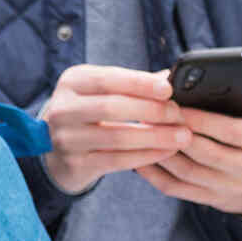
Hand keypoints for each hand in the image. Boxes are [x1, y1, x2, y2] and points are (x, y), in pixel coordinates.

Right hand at [41, 64, 186, 194]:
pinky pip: (118, 160)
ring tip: (182, 136)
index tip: (168, 89)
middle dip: (152, 111)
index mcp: (72, 81)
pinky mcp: (76, 164)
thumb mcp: (103, 91)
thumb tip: (170, 77)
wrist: (59, 150)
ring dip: (155, 137)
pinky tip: (166, 152)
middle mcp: (63, 108)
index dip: (140, 84)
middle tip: (179, 115)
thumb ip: (133, 84)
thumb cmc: (90, 113)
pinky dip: (146, 156)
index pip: (109, 79)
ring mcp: (67, 139)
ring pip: (117, 137)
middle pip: (112, 107)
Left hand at [140, 85, 241, 216]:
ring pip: (187, 172)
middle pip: (204, 151)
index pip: (229, 130)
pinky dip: (155, 175)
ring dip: (161, 152)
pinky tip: (140, 158)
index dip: (200, 118)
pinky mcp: (211, 199)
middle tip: (152, 114)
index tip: (176, 104)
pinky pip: (177, 189)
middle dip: (175, 132)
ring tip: (144, 131)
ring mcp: (229, 188)